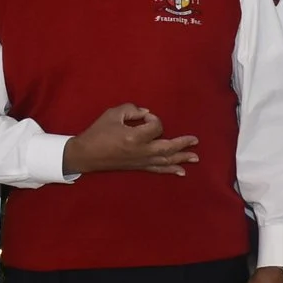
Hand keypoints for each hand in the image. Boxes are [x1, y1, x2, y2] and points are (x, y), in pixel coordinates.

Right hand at [62, 104, 199, 175]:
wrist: (86, 154)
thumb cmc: (98, 132)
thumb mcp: (113, 114)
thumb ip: (132, 109)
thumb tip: (146, 113)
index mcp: (135, 136)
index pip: (155, 126)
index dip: (152, 118)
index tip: (142, 117)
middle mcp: (141, 151)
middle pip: (168, 147)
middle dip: (183, 143)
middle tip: (195, 140)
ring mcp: (141, 161)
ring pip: (166, 160)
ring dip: (181, 158)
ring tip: (195, 157)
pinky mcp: (138, 167)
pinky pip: (157, 169)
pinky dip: (170, 170)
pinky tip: (181, 172)